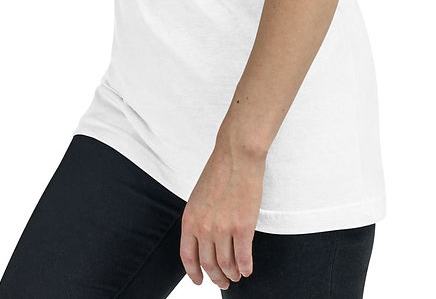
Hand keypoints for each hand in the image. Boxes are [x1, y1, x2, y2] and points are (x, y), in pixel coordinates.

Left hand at [180, 140, 265, 288]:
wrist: (237, 154)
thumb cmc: (220, 170)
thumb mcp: (199, 196)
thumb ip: (199, 219)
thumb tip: (205, 240)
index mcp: (190, 219)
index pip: (188, 257)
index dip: (194, 273)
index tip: (199, 280)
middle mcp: (204, 227)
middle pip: (209, 264)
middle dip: (216, 277)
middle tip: (223, 282)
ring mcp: (223, 228)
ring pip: (226, 264)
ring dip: (232, 274)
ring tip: (237, 275)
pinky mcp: (243, 226)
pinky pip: (244, 257)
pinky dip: (246, 267)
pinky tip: (248, 269)